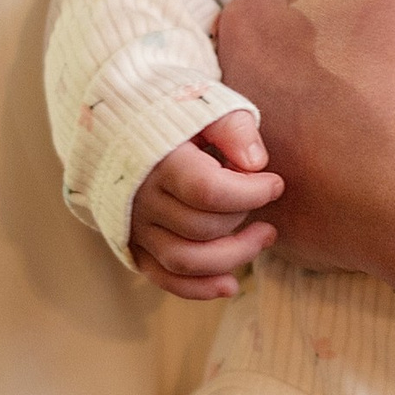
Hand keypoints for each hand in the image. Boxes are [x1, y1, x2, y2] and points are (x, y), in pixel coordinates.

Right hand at [127, 111, 283, 300]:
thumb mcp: (204, 105)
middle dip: (244, 215)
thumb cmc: (173, 117)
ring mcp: (135, 227)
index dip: (250, 193)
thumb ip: (232, 127)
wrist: (119, 127)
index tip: (274, 183)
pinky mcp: (134, 246)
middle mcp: (142, 200)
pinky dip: (199, 289)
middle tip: (264, 197)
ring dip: (233, 257)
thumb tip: (256, 163)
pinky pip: (164, 279)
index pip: (208, 191)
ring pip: (186, 261)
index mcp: (158, 161)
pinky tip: (231, 284)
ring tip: (265, 235)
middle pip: (202, 227)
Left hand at [213, 0, 394, 349]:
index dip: (310, 20)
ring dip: (296, 128)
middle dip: (297, 73)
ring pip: (260, 130)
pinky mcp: (266, 220)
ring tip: (357, 130)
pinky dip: (305, 184)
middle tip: (360, 82)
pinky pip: (275, 191)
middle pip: (255, 70)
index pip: (262, 12)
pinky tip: (350, 177)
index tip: (352, 38)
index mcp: (237, 34)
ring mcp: (238, 169)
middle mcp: (218, 103)